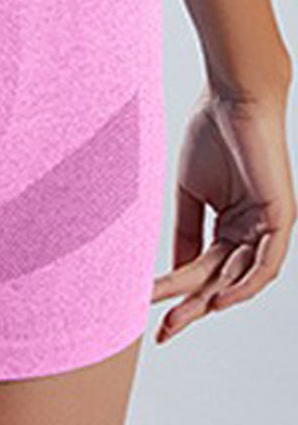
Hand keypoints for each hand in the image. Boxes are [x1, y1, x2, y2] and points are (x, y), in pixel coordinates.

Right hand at [151, 78, 295, 343]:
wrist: (232, 98)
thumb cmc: (209, 134)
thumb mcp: (189, 192)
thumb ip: (186, 231)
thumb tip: (176, 269)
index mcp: (231, 223)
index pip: (202, 267)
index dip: (176, 291)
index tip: (147, 306)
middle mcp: (252, 230)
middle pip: (218, 280)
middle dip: (189, 307)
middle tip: (162, 330)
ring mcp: (269, 226)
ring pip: (237, 278)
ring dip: (206, 301)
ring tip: (175, 319)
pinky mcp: (281, 218)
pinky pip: (265, 264)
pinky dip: (243, 285)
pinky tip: (217, 300)